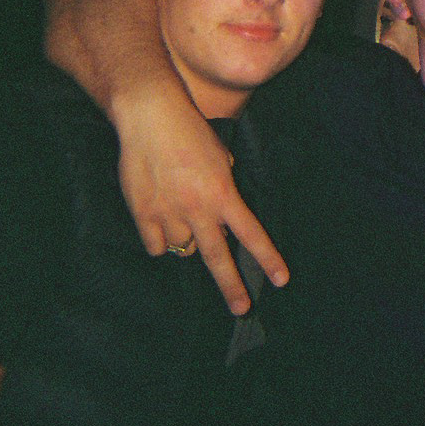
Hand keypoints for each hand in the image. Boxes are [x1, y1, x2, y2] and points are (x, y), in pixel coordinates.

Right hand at [111, 93, 287, 315]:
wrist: (150, 117)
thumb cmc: (189, 131)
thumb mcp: (221, 156)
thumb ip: (224, 187)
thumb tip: (221, 214)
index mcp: (223, 194)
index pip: (252, 234)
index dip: (268, 259)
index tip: (281, 279)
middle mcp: (199, 210)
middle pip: (218, 258)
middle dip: (232, 287)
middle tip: (242, 308)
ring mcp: (169, 214)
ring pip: (181, 248)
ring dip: (186, 239)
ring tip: (180, 210)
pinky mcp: (143, 214)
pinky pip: (155, 244)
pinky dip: (159, 238)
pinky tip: (160, 217)